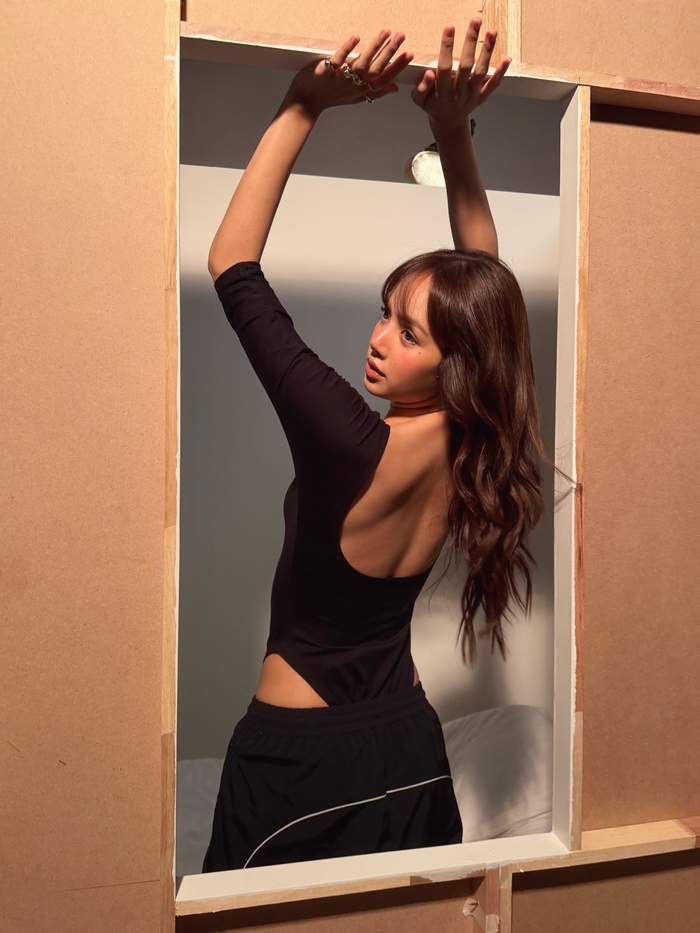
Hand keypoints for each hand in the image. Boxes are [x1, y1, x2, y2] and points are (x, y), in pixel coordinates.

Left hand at [284, 30, 413, 118]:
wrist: (306, 102)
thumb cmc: (331, 97)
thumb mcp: (356, 98)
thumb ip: (375, 92)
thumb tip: (395, 88)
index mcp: (362, 89)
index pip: (384, 79)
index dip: (397, 67)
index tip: (409, 55)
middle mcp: (354, 84)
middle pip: (375, 69)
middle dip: (390, 53)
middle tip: (401, 36)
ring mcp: (341, 77)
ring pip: (360, 63)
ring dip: (373, 48)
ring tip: (385, 32)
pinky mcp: (326, 71)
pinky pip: (338, 59)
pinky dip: (346, 49)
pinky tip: (356, 37)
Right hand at [411, 20, 510, 132]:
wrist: (449, 123)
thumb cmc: (433, 106)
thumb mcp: (419, 100)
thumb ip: (421, 87)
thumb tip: (428, 72)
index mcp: (442, 92)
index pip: (444, 67)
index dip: (447, 47)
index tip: (449, 28)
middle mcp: (458, 93)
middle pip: (466, 66)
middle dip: (471, 42)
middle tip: (475, 21)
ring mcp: (472, 95)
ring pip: (481, 71)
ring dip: (488, 51)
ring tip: (492, 31)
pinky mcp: (481, 96)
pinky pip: (493, 85)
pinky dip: (501, 72)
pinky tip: (507, 58)